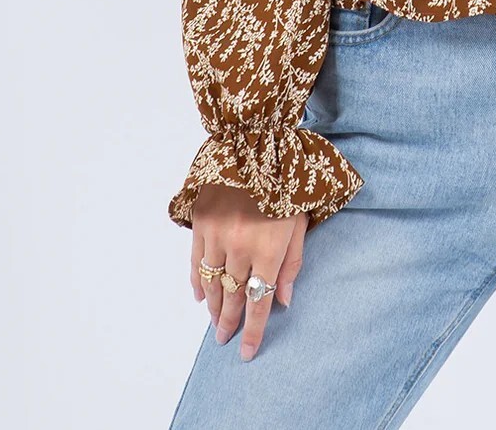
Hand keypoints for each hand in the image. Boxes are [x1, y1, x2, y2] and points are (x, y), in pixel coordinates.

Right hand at [191, 184, 307, 360]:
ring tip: (216, 321)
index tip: (247, 353)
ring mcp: (217, 235)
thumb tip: (283, 301)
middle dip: (229, 322)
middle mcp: (240, 247)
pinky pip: (195, 261)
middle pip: (233, 296)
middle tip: (225, 339)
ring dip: (213, 306)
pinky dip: (197, 281)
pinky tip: (201, 295)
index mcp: (269, 249)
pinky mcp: (201, 222)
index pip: (259, 302)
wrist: (257, 143)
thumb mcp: (300, 221)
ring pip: (211, 283)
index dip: (253, 331)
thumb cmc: (287, 183)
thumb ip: (292, 263)